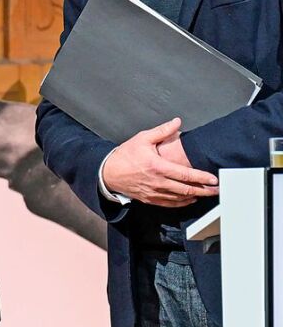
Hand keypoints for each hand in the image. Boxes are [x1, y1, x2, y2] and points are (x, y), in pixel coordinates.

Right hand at [101, 118, 217, 206]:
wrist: (108, 172)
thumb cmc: (125, 156)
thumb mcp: (142, 138)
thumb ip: (162, 131)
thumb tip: (177, 122)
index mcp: (157, 166)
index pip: (186, 174)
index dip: (202, 177)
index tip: (214, 179)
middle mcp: (158, 182)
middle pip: (187, 189)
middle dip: (205, 190)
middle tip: (217, 189)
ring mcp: (154, 192)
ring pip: (180, 198)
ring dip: (195, 197)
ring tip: (206, 194)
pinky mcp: (150, 199)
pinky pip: (170, 204)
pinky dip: (182, 203)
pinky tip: (189, 199)